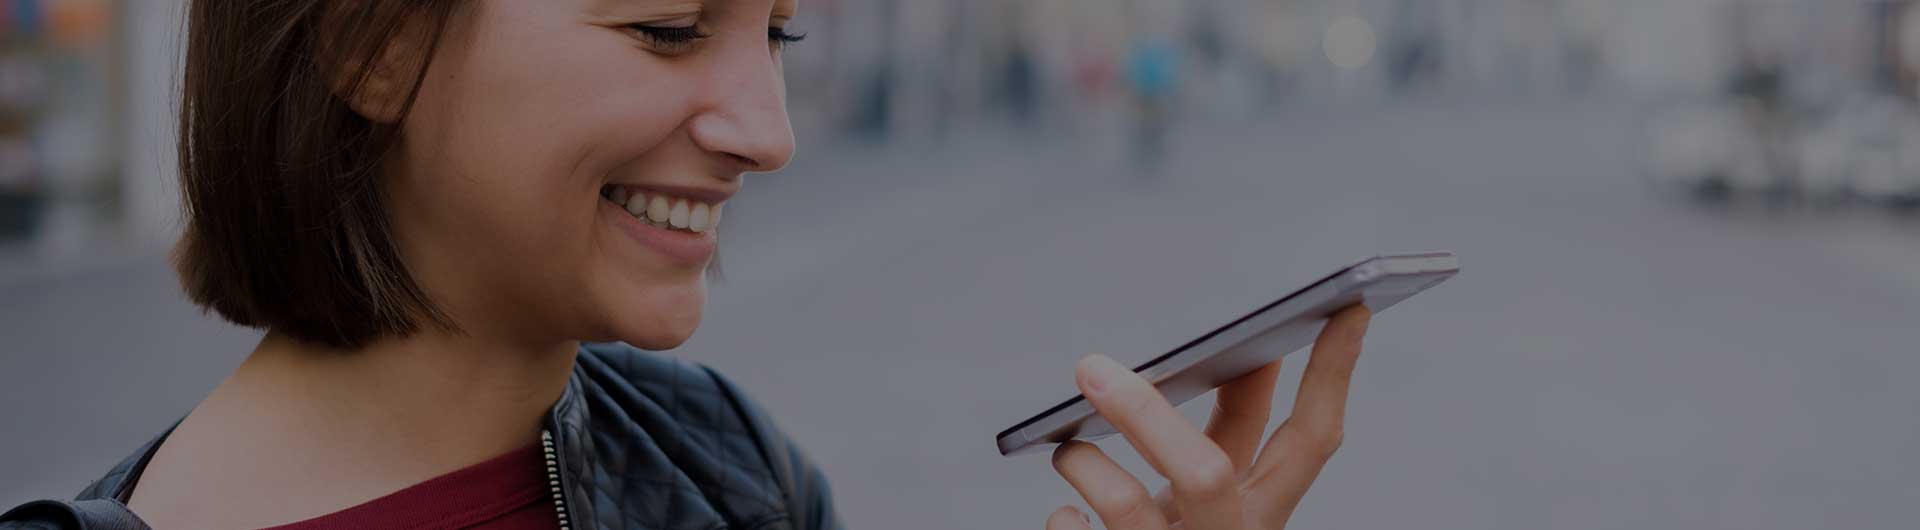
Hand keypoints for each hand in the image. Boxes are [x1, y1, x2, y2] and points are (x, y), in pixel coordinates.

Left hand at [1045, 305, 1370, 529]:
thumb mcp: (1211, 496)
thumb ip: (1226, 435)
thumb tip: (1223, 358)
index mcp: (1262, 513)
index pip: (1311, 439)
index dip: (1332, 373)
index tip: (1348, 307)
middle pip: (1206, 474)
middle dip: (1145, 414)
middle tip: (1091, 367)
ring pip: (1127, 507)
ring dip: (1085, 466)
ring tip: (1069, 451)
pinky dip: (1065, 519)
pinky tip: (1068, 517)